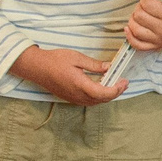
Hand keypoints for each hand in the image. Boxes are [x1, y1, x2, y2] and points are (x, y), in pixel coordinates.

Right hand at [9, 46, 128, 105]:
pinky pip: (88, 101)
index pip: (103, 93)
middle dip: (115, 92)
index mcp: (80, 85)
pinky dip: (99, 96)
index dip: (116, 90)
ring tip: (116, 85)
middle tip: (124, 83)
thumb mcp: (77, 58)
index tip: (124, 82)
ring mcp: (73, 98)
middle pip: (102, 100)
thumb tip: (109, 67)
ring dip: (107, 96)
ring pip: (96, 102)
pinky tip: (102, 87)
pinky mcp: (70, 98)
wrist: (37, 67)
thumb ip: (94, 65)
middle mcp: (77, 95)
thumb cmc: (55, 60)